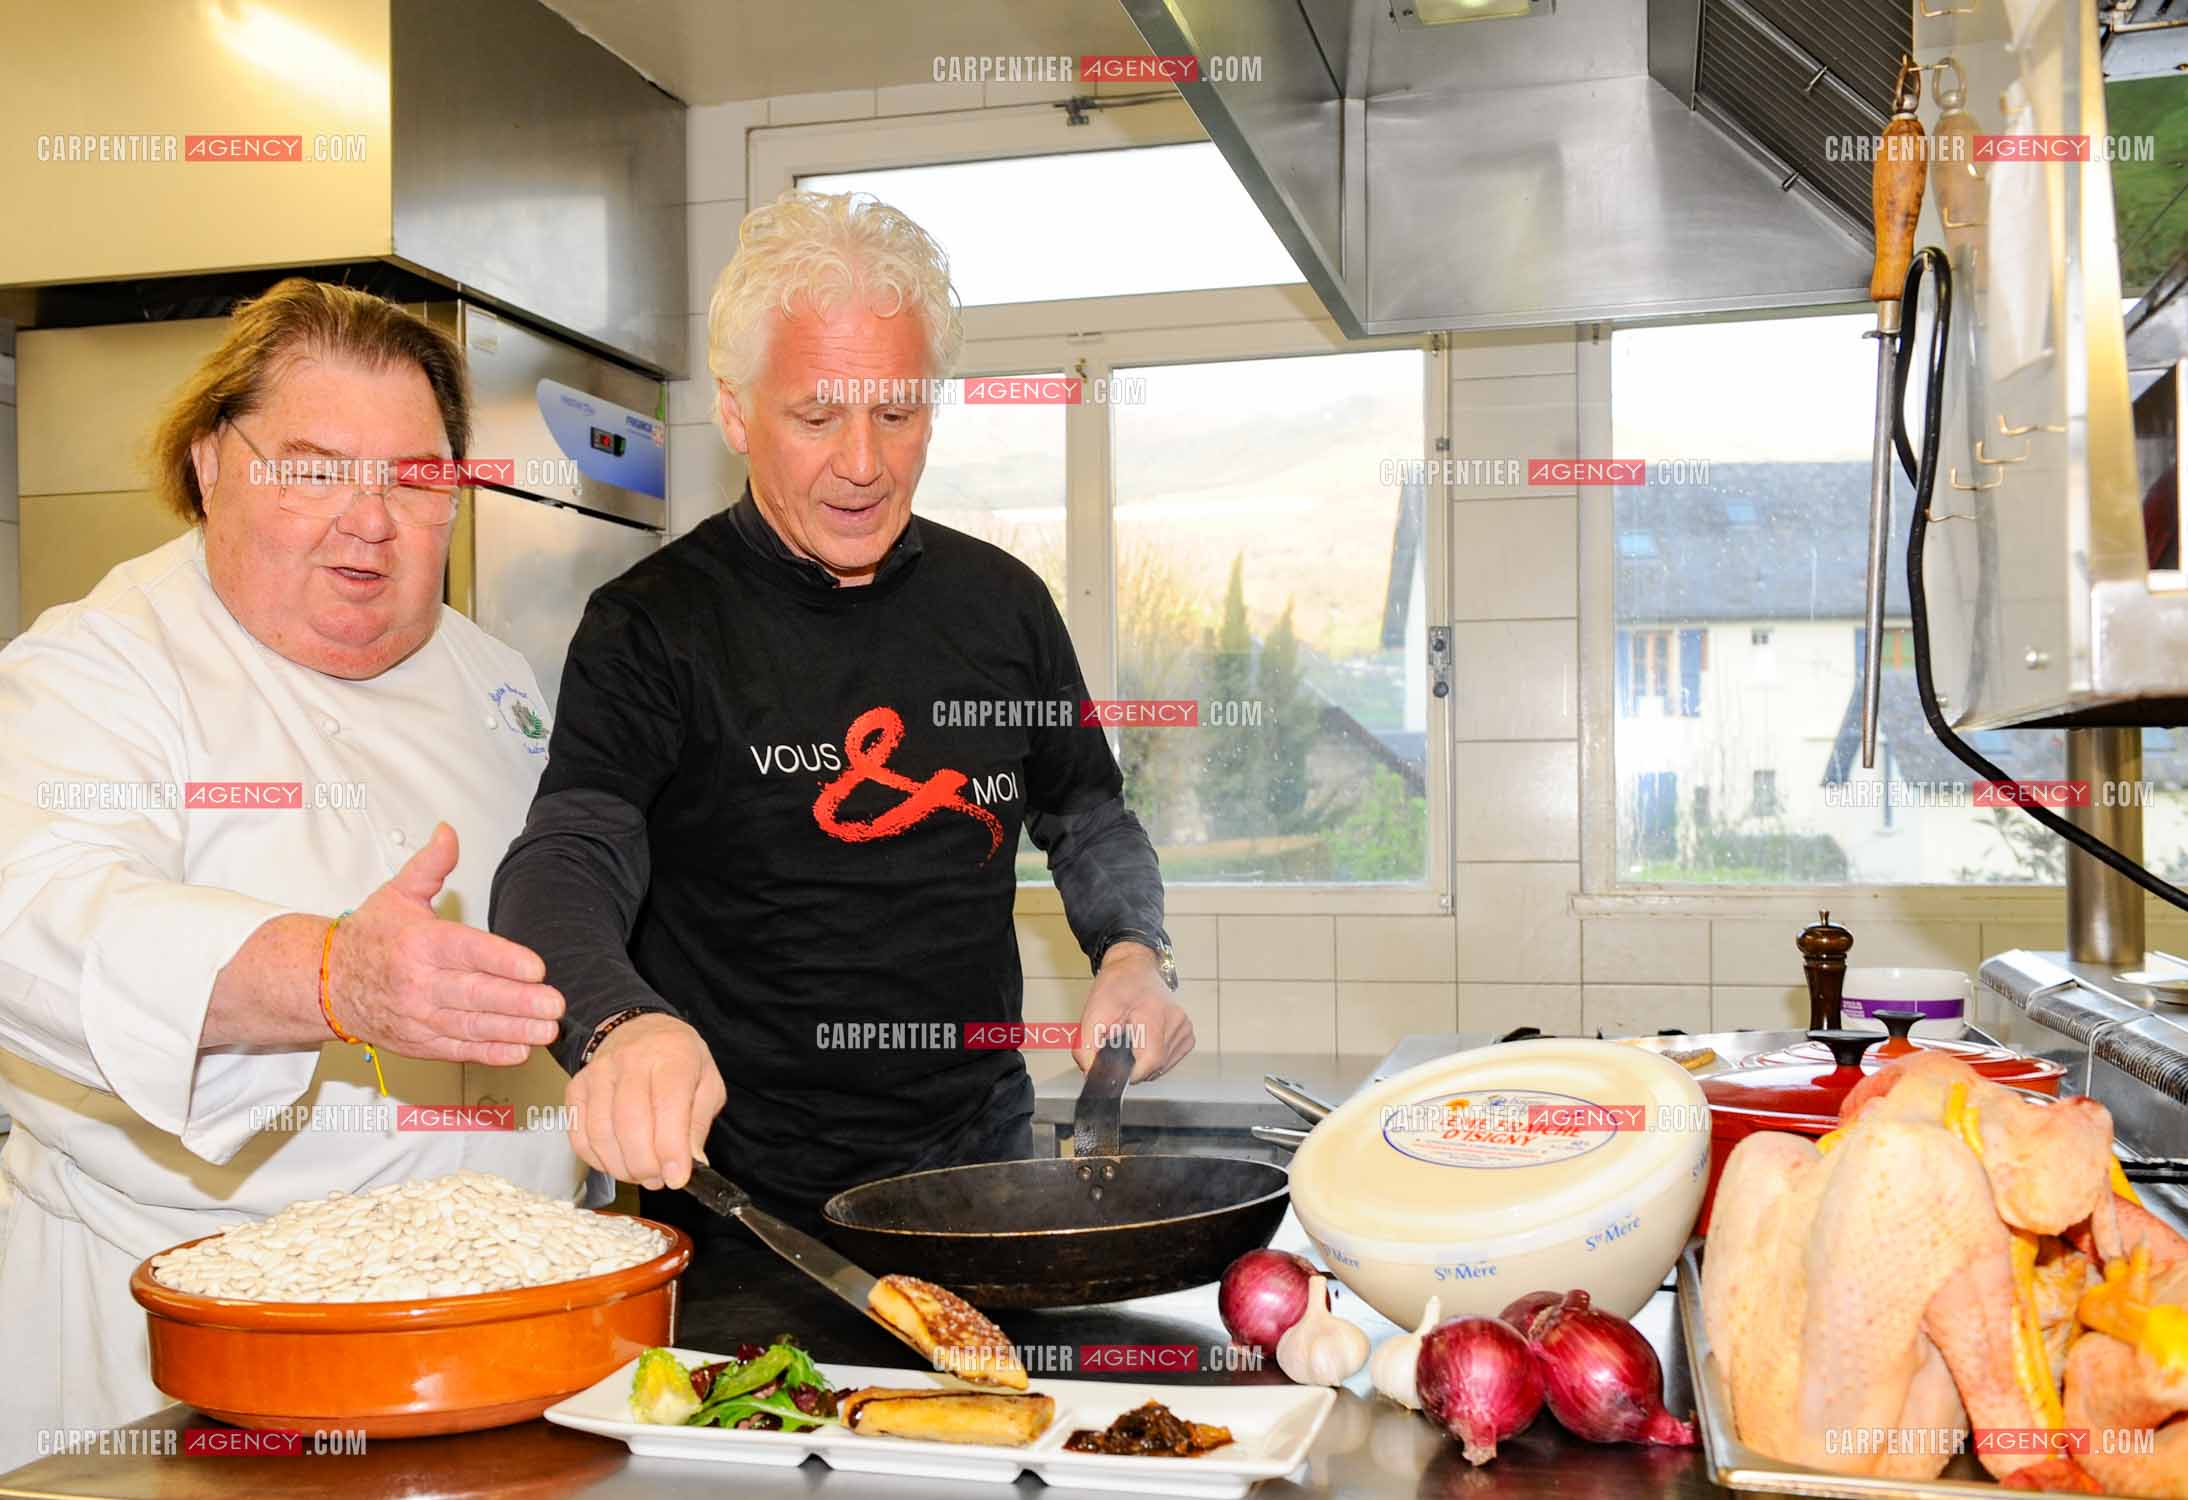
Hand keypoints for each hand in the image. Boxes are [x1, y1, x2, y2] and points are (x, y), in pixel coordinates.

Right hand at [327, 823, 563, 1064]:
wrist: (328, 983)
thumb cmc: (370, 937)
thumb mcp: (398, 893)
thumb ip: (431, 864)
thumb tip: (448, 832)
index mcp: (420, 943)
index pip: (467, 951)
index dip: (503, 960)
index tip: (536, 967)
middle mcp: (419, 982)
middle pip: (475, 993)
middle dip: (519, 1001)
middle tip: (555, 1003)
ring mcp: (419, 1016)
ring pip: (471, 1025)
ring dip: (513, 1030)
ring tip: (547, 1030)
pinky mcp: (419, 1042)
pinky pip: (458, 1049)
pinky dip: (490, 1052)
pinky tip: (519, 1050)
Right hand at [566, 1013, 725, 1190]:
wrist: (638, 1029)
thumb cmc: (677, 1059)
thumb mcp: (707, 1082)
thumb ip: (700, 1122)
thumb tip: (692, 1161)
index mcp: (671, 1057)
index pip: (668, 1106)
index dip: (671, 1149)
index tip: (677, 1178)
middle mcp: (630, 1061)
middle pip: (630, 1123)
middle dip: (645, 1164)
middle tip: (658, 1179)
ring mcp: (597, 1074)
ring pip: (601, 1132)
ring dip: (621, 1166)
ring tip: (641, 1173)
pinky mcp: (576, 1088)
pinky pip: (579, 1134)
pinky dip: (597, 1159)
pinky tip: (616, 1162)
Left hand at [1072, 943, 1193, 1082]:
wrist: (1135, 967)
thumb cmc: (1116, 985)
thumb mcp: (1093, 1012)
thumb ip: (1087, 1046)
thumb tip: (1090, 1072)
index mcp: (1154, 1013)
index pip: (1150, 1060)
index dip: (1130, 1071)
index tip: (1117, 1064)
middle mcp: (1176, 1021)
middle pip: (1155, 1067)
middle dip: (1133, 1064)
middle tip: (1121, 1043)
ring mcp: (1185, 1028)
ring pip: (1162, 1066)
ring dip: (1143, 1061)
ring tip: (1134, 1037)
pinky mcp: (1188, 1034)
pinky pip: (1169, 1060)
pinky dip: (1155, 1056)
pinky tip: (1146, 1039)